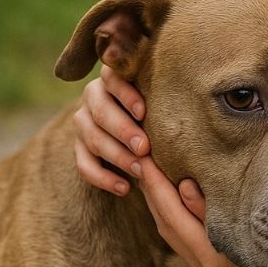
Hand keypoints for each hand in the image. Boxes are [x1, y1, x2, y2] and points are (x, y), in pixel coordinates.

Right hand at [73, 64, 150, 195]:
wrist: (143, 129)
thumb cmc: (160, 107)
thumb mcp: (160, 97)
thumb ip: (163, 95)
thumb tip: (188, 104)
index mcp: (112, 78)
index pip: (112, 79)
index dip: (126, 95)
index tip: (144, 113)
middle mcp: (93, 96)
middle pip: (102, 112)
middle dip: (124, 131)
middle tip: (145, 148)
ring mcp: (83, 122)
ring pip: (93, 139)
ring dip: (117, 156)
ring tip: (140, 170)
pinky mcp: (79, 147)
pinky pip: (84, 164)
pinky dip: (103, 178)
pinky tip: (124, 188)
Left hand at [138, 168, 255, 266]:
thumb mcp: (262, 228)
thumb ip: (218, 210)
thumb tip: (182, 186)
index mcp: (212, 259)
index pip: (172, 216)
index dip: (155, 185)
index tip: (143, 157)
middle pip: (164, 224)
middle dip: (150, 190)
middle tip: (139, 155)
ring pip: (171, 232)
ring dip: (158, 201)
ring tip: (151, 170)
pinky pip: (182, 237)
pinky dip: (172, 213)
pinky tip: (173, 195)